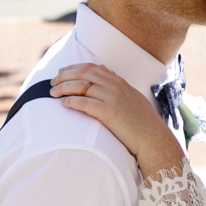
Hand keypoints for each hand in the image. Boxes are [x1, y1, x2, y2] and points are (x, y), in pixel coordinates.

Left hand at [51, 63, 182, 176]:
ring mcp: (111, 97)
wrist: (153, 137)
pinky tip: (64, 103)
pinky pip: (86, 103)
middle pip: (84, 74)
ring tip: (52, 92)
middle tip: (52, 82)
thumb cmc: (143, 124)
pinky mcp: (108, 112)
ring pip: (82, 86)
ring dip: (64, 87)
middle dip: (65, 76)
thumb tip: (106, 95)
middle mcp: (114, 86)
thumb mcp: (132, 102)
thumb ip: (119, 94)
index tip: (63, 72)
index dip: (75, 68)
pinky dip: (72, 101)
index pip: (93, 68)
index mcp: (119, 82)